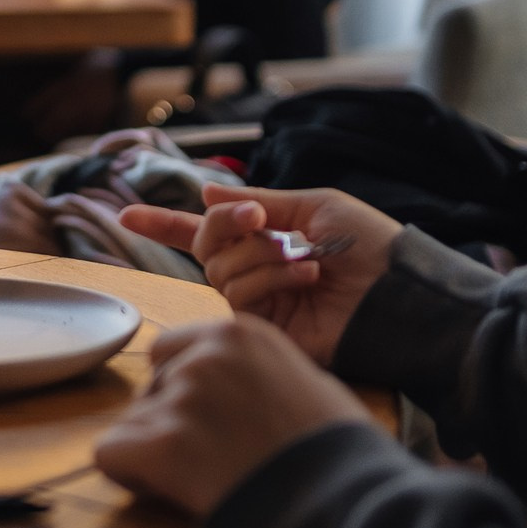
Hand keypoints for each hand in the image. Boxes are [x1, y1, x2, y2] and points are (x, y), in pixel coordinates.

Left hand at [94, 314, 368, 515]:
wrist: (344, 500)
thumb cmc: (341, 449)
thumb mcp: (308, 383)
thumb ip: (260, 372)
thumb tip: (244, 386)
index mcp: (238, 334)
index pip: (171, 350)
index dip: (181, 390)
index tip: (207, 423)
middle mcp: (203, 356)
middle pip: (150, 387)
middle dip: (166, 420)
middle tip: (205, 458)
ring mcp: (181, 398)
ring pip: (132, 423)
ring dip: (153, 452)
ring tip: (200, 480)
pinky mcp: (164, 446)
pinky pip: (110, 454)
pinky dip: (130, 475)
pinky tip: (168, 489)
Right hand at [121, 183, 400, 364]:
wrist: (400, 292)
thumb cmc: (371, 247)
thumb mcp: (315, 207)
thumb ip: (260, 203)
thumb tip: (205, 195)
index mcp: (266, 241)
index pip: (203, 233)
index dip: (164, 224)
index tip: (127, 215)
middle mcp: (256, 273)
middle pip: (205, 247)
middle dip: (225, 227)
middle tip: (259, 219)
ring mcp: (259, 305)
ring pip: (220, 271)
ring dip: (262, 255)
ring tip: (305, 260)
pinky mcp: (265, 332)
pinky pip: (238, 298)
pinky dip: (270, 277)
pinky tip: (307, 278)